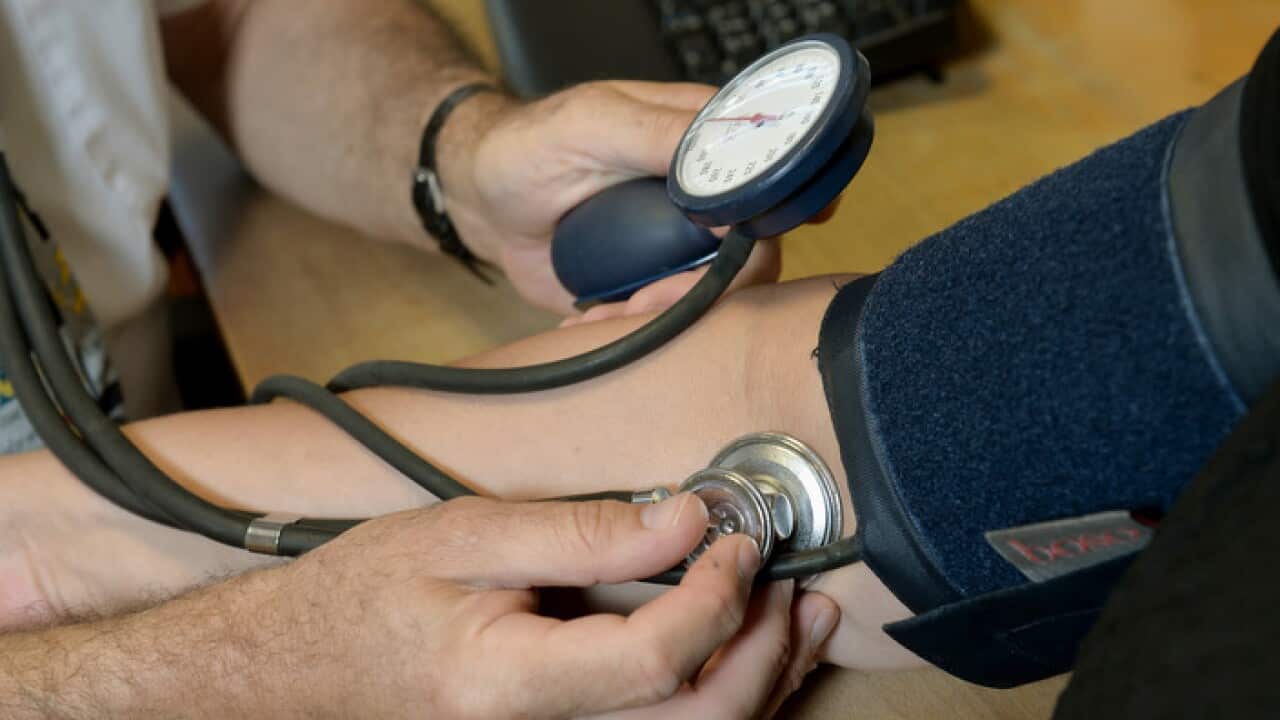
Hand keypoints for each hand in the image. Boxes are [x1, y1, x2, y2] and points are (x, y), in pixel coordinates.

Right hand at [261, 494, 836, 718]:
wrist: (305, 665)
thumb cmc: (367, 596)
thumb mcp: (465, 535)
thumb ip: (581, 531)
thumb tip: (684, 518)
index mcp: (511, 683)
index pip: (656, 661)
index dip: (716, 596)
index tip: (734, 537)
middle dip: (765, 655)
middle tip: (790, 585)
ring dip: (763, 681)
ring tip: (800, 619)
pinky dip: (725, 694)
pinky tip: (748, 650)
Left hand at [439, 81, 781, 313]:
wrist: (481, 201)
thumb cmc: (529, 147)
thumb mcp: (591, 125)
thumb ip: (660, 135)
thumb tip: (731, 174)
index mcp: (704, 142)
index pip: (768, 183)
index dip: (766, 224)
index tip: (730, 254)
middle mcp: (706, 195)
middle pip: (754, 254)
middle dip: (704, 290)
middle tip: (644, 299)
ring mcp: (683, 244)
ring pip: (718, 297)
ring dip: (666, 317)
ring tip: (606, 315)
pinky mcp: (657, 283)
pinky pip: (674, 320)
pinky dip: (638, 331)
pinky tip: (594, 321)